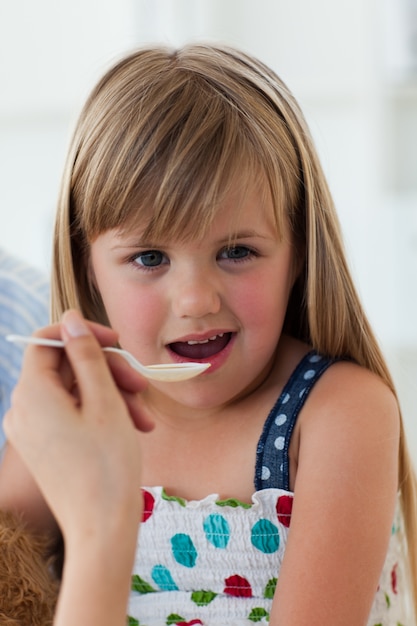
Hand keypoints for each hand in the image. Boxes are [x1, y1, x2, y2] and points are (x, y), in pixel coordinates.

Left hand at [4, 309, 152, 546]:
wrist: (101, 529)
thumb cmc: (107, 465)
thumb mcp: (104, 400)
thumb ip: (86, 355)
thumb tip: (70, 319)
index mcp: (32, 393)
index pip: (48, 340)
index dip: (83, 334)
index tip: (116, 342)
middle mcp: (23, 409)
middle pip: (66, 368)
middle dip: (108, 372)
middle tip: (142, 386)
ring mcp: (32, 429)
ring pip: (74, 392)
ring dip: (112, 396)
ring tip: (145, 417)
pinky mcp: (44, 446)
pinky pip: (71, 414)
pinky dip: (101, 414)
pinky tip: (133, 427)